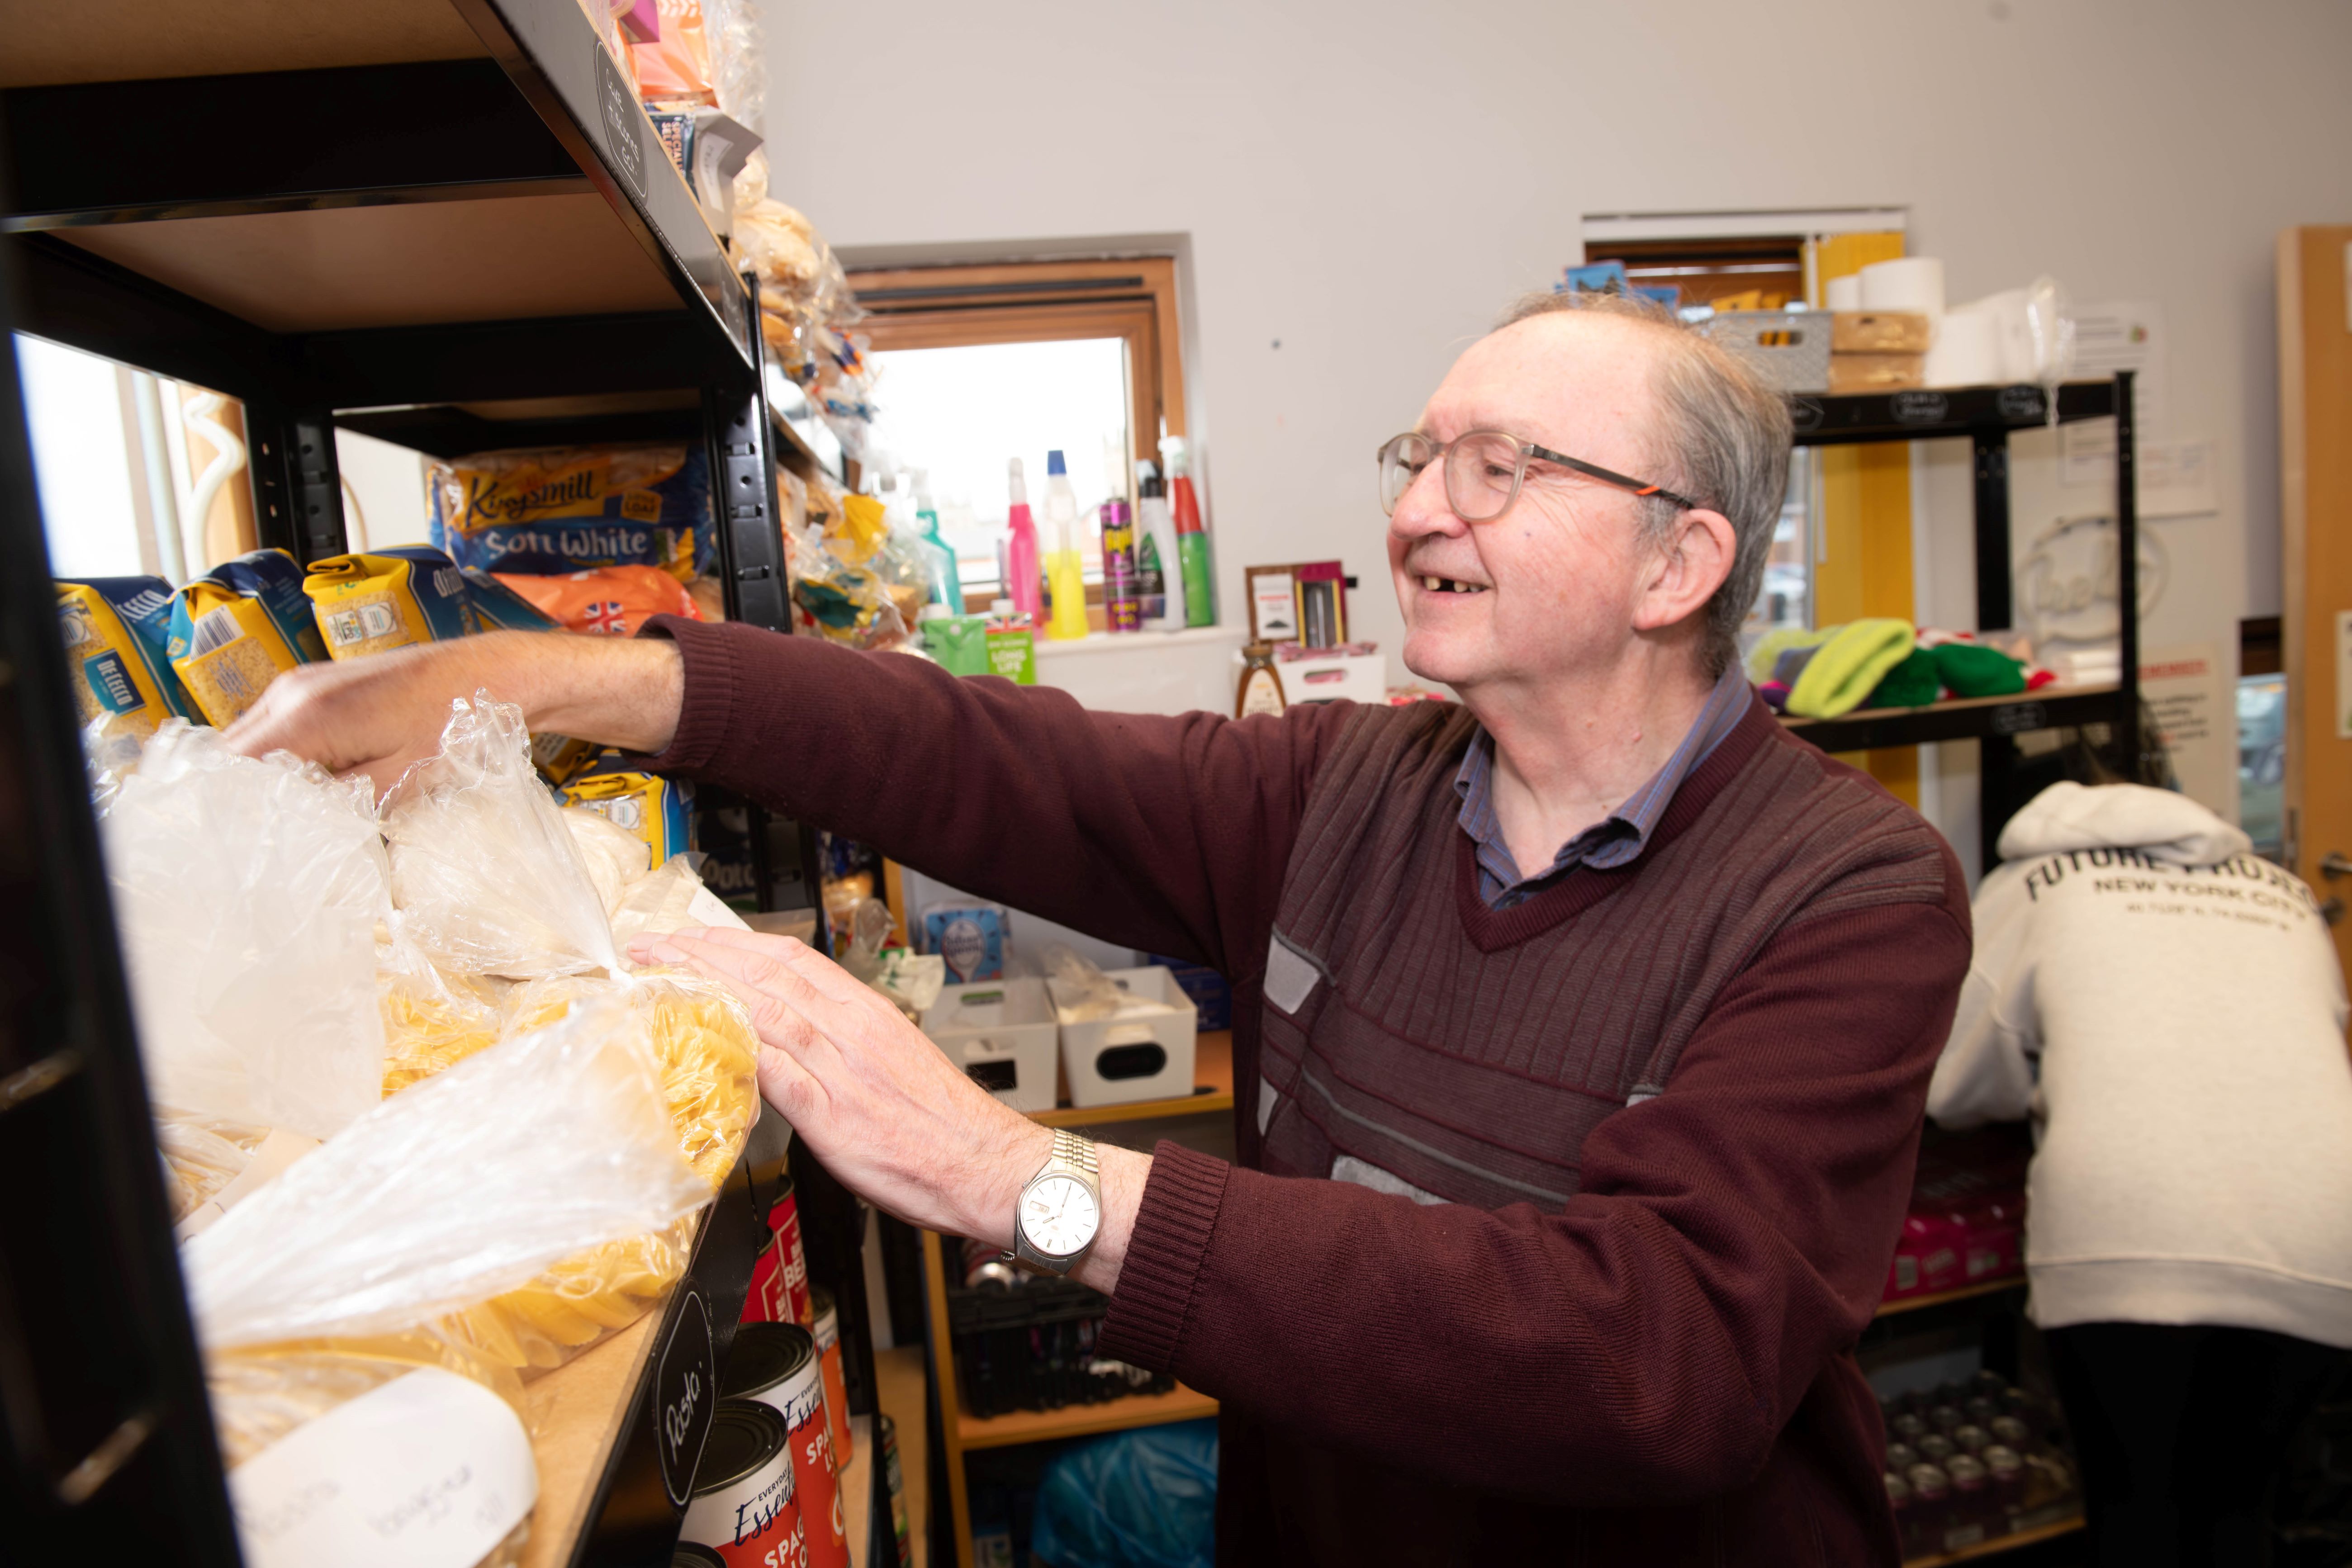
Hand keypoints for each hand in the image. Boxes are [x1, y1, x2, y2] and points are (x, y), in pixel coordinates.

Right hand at [225, 631, 682, 797]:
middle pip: (232, 755)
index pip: (231, 772)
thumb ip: (337, 806)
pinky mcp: (320, 683)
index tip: (244, 844)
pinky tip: (309, 785)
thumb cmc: (455, 727)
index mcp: (302, 717)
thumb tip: (295, 832)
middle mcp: (290, 692)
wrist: (493, 674)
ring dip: (261, 778)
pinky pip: (279, 726)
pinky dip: (282, 757)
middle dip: (242, 797)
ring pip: (252, 740)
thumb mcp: (394, 783)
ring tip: (284, 817)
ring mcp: (303, 682)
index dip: (232, 812)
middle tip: (261, 839)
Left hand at [634, 927, 1048, 1241]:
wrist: (988, 1167)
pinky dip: (735, 1046)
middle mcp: (853, 1031)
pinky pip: (775, 1070)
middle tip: (654, 944)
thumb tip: (799, 1040)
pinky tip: (701, 1035)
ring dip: (705, 987)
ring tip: (659, 976)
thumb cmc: (945, 1127)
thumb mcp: (895, 1063)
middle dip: (704, 953)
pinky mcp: (833, 1114)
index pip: (792, 959)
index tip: (695, 937)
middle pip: (767, 974)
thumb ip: (845, 1046)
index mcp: (868, 1014)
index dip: (735, 944)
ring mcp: (841, 1069)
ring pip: (764, 1009)